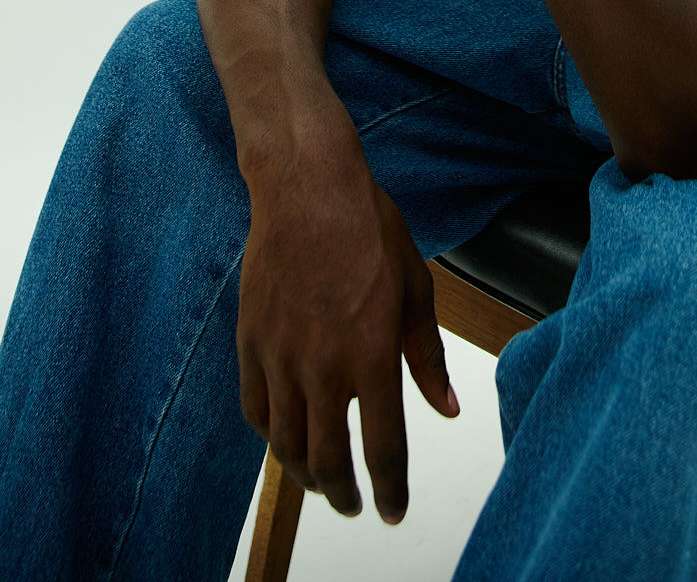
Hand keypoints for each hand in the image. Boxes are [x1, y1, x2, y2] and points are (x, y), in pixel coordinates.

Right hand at [235, 129, 457, 522]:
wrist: (307, 186)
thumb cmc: (369, 229)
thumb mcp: (415, 288)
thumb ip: (427, 356)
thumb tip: (445, 409)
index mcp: (372, 354)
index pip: (383, 447)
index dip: (390, 489)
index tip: (393, 510)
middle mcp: (323, 365)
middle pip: (328, 460)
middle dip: (345, 495)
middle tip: (356, 505)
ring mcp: (281, 356)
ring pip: (287, 444)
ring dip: (306, 476)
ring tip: (322, 482)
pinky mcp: (251, 342)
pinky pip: (255, 409)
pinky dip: (270, 435)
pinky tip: (285, 438)